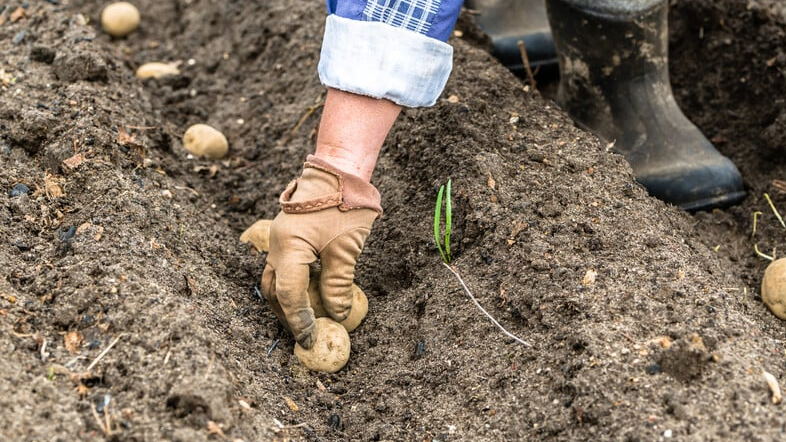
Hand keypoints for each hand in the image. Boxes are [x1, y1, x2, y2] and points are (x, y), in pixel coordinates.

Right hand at [261, 155, 380, 348]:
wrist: (339, 168)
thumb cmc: (345, 205)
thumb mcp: (345, 249)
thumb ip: (338, 285)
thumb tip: (337, 316)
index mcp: (288, 249)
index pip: (288, 294)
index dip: (299, 321)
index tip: (311, 340)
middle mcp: (276, 245)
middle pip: (273, 290)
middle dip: (287, 314)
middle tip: (306, 333)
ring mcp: (280, 239)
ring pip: (275, 278)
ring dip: (288, 299)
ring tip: (307, 318)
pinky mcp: (288, 235)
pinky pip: (284, 266)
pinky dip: (294, 283)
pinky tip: (311, 292)